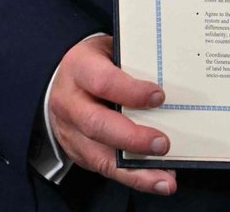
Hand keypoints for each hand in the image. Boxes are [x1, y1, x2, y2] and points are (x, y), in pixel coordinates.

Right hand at [49, 35, 176, 195]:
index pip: (104, 82)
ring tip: (164, 177)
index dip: (131, 91)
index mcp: (80, 68)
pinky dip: (132, 177)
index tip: (159, 97)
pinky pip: (105, 168)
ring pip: (100, 156)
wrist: (59, 79)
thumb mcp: (109, 49)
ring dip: (136, 170)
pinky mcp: (78, 152)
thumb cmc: (94, 61)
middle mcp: (71, 103)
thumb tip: (170, 74)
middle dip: (133, 138)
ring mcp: (71, 131)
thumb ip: (132, 61)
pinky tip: (155, 179)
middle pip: (98, 125)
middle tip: (163, 144)